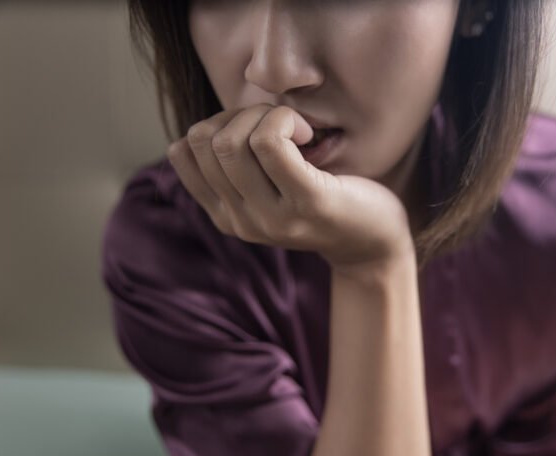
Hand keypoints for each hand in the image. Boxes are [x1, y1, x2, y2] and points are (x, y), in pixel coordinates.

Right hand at [167, 104, 413, 269]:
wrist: (373, 240)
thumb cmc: (323, 197)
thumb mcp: (268, 188)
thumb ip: (238, 165)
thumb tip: (211, 125)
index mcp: (225, 216)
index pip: (182, 152)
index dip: (215, 124)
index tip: (253, 131)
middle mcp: (241, 223)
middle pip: (206, 141)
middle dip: (241, 115)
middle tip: (281, 125)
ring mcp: (271, 218)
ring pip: (233, 141)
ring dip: (267, 115)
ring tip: (299, 130)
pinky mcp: (307, 203)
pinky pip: (270, 140)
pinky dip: (286, 119)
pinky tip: (309, 133)